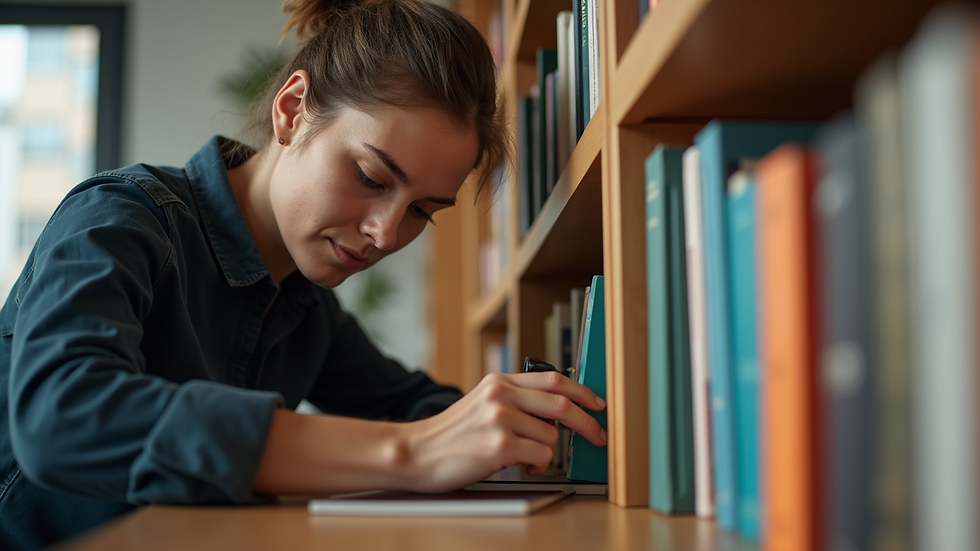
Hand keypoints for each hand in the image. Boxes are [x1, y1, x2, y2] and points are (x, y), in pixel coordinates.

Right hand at [401, 372, 606, 492]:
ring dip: (546, 452)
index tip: (597, 403)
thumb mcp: (481, 404)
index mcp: (498, 382)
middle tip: (597, 436)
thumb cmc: (451, 435)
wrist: (417, 453)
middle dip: (587, 423)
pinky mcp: (500, 444)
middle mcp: (501, 395)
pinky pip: (542, 455)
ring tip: (526, 457)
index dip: (582, 391)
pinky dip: (538, 465)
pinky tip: (521, 465)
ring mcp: (500, 418)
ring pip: (552, 436)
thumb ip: (514, 400)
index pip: (552, 379)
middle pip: (562, 403)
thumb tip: (557, 410)